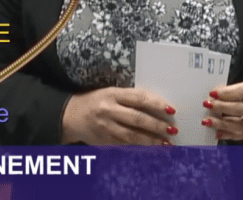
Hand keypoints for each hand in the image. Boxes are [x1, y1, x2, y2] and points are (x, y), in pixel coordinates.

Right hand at [61, 87, 176, 144]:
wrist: (70, 115)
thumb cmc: (96, 101)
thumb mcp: (111, 93)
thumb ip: (131, 98)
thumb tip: (158, 106)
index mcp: (112, 94)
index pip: (139, 98)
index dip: (156, 104)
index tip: (171, 110)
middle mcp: (108, 110)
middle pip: (137, 118)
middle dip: (157, 125)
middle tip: (172, 130)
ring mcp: (106, 127)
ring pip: (132, 135)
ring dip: (151, 140)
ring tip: (166, 143)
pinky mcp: (104, 141)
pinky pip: (125, 146)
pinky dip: (139, 148)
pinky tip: (151, 150)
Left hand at [202, 79, 242, 141]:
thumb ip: (240, 90)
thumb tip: (217, 96)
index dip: (227, 93)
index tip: (212, 94)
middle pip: (242, 110)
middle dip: (222, 108)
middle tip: (207, 105)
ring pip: (242, 126)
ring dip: (222, 124)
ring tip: (208, 121)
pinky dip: (230, 135)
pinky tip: (219, 131)